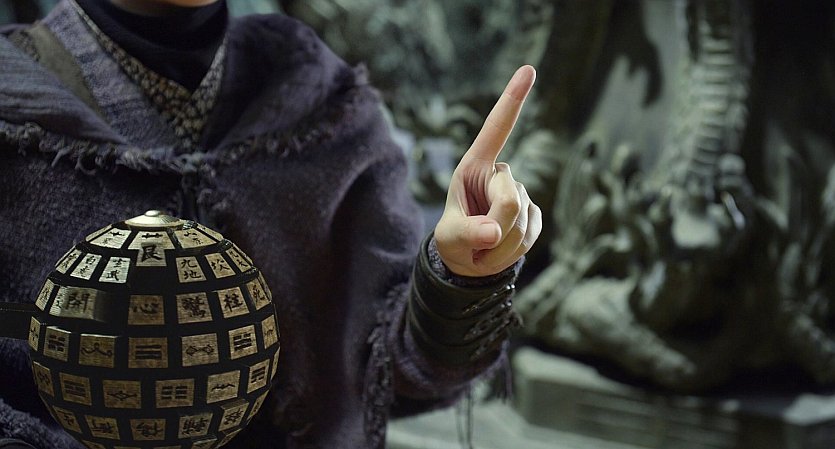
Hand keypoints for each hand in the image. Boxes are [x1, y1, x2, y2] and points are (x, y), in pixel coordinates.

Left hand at [434, 65, 541, 276]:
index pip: (495, 130)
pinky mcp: (534, 215)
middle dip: (494, 228)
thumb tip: (493, 234)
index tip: (529, 69)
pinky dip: (512, 252)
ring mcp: (520, 193)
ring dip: (500, 247)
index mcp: (474, 166)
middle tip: (476, 244)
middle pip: (509, 199)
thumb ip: (466, 233)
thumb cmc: (452, 241)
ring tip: (482, 249)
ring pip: (519, 222)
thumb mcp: (448, 239)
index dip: (512, 100)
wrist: (470, 262)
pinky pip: (530, 236)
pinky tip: (499, 250)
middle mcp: (500, 173)